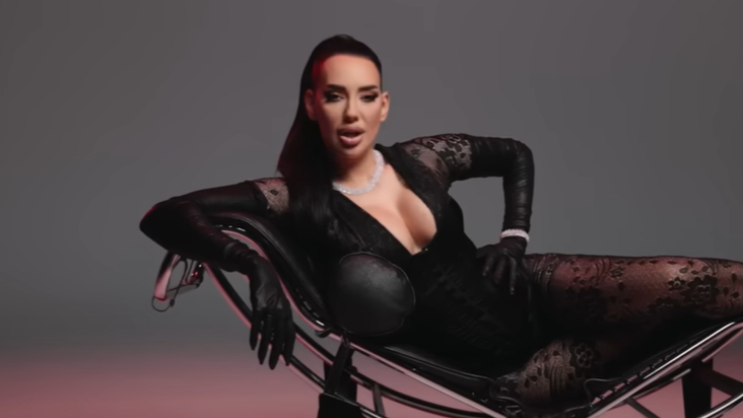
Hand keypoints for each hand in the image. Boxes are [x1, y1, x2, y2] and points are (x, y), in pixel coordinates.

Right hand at [229, 245, 295, 369]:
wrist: (260, 268)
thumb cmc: (269, 286)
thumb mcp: (278, 301)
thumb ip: (279, 315)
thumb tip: (277, 332)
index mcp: (287, 311)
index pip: (290, 334)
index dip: (289, 348)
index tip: (287, 361)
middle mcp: (281, 310)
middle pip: (280, 336)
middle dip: (277, 353)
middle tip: (273, 366)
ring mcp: (270, 307)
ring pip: (269, 332)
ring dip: (265, 348)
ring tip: (261, 360)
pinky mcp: (259, 303)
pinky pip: (257, 323)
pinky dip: (254, 335)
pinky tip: (253, 345)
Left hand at [476, 236, 526, 295]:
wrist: (514, 242)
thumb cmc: (499, 249)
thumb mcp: (490, 248)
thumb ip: (481, 254)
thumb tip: (472, 260)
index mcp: (496, 251)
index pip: (491, 258)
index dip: (488, 266)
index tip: (484, 274)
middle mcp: (505, 256)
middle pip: (502, 264)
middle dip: (499, 273)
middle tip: (495, 282)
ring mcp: (512, 261)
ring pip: (512, 270)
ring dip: (510, 280)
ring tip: (509, 290)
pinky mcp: (517, 266)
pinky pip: (516, 275)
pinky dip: (514, 283)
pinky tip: (512, 291)